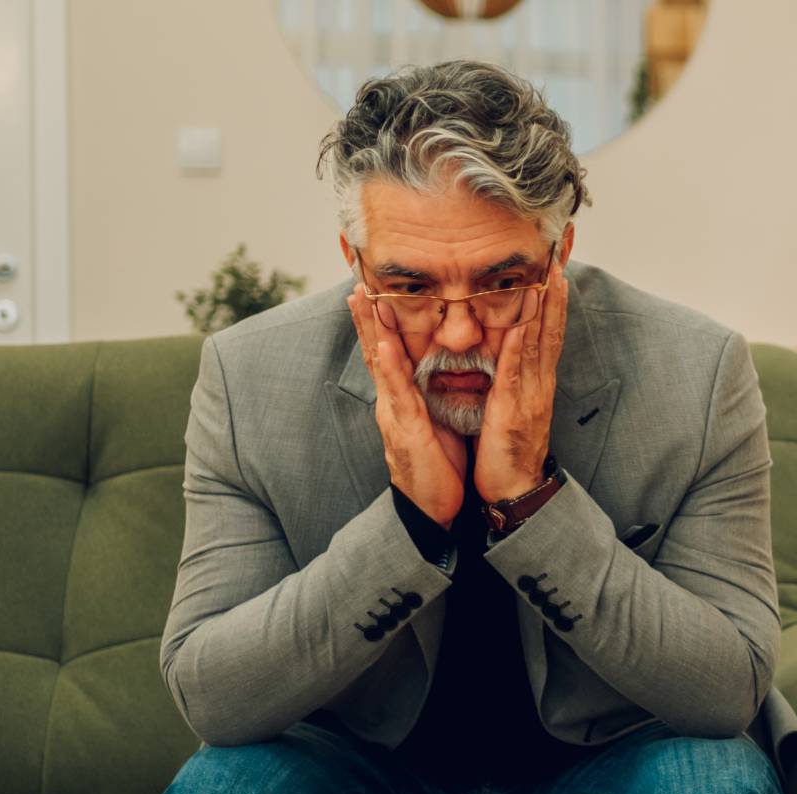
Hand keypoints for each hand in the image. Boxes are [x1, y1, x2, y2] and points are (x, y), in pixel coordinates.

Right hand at [347, 284, 468, 526]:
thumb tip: (434, 374)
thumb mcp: (435, 422)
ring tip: (362, 298)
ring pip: (379, 364)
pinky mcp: (406, 430)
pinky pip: (398, 394)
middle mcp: (392, 402)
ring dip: (370, 330)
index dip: (379, 321)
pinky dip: (390, 368)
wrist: (436, 509)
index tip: (372, 288)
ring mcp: (395, 415)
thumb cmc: (439, 466)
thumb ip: (430, 397)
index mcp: (402, 399)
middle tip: (357, 280)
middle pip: (375, 349)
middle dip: (366, 315)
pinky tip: (385, 345)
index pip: (388, 352)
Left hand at [475, 259, 568, 502]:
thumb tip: (511, 347)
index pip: (549, 326)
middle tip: (562, 252)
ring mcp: (530, 393)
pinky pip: (516, 372)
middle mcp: (540, 380)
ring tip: (550, 273)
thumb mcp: (513, 403)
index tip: (557, 261)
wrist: (514, 488)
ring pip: (540, 342)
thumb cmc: (508, 448)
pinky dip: (520, 347)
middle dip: (557, 287)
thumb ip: (513, 374)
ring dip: (546, 307)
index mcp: (537, 377)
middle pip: (553, 325)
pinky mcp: (514, 409)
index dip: (554, 293)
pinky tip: (522, 324)